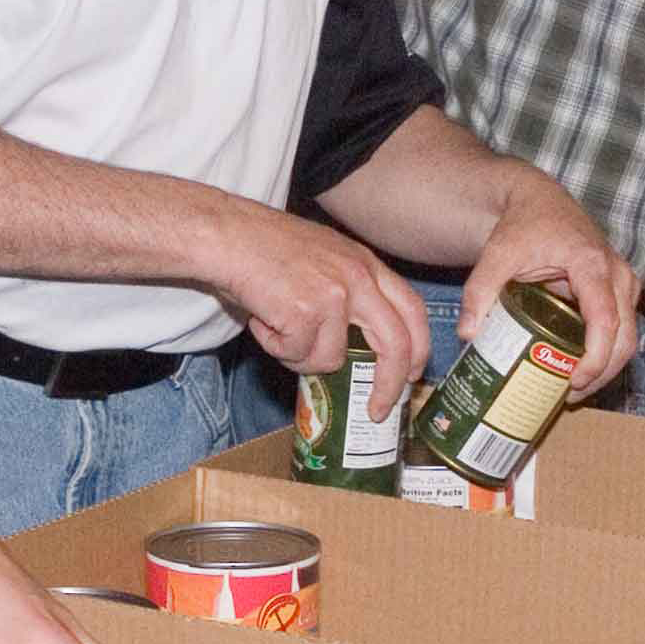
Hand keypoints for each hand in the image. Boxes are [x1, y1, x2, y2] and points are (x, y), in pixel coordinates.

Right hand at [202, 199, 432, 411]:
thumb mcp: (324, 257)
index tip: (412, 375)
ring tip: (277, 327)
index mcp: (366, 264)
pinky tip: (262, 320)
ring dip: (300, 356)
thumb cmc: (264, 246)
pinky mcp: (305, 312)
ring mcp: (334, 295)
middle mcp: (358, 278)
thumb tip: (353, 347)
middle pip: (396, 344)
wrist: (227, 234)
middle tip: (377, 409)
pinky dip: (274, 346)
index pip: (412, 310)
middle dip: (390, 385)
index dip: (418, 348)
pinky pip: (296, 354)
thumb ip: (348, 292)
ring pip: (332, 358)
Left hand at [461, 169, 643, 395]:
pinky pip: (623, 328)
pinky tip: (580, 369)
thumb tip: (468, 335)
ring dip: (607, 366)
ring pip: (629, 336)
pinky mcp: (619, 290)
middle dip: (603, 372)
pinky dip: (606, 352)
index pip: (605, 320)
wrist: (539, 200)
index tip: (574, 381)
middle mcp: (617, 274)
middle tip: (569, 395)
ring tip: (572, 388)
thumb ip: (480, 291)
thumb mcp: (497, 254)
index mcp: (592, 264)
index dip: (596, 358)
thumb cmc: (521, 225)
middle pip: (626, 337)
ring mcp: (623, 282)